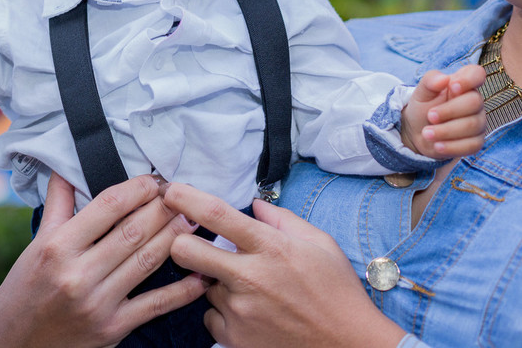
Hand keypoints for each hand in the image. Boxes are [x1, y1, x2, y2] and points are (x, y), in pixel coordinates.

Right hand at [0, 173, 204, 347]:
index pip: (107, 206)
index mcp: (57, 246)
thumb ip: (58, 205)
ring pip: (147, 261)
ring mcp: (98, 303)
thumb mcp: (36, 244)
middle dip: (163, 208)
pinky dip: (182, 290)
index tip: (153, 180)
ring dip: (176, 237)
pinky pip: (155, 305)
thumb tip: (65, 169)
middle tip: (181, 194)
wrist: (15, 343)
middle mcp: (78, 273)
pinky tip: (200, 275)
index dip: (136, 189)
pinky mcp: (112, 328)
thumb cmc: (24, 289)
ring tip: (192, 220)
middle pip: (133, 231)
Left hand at [165, 183, 405, 347]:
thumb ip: (281, 219)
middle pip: (184, 251)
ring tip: (248, 287)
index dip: (186, 198)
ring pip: (201, 285)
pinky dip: (222, 311)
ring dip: (215, 281)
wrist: (351, 346)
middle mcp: (250, 278)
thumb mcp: (319, 244)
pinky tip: (248, 310)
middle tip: (195, 243)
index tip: (169, 190)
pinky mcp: (235, 338)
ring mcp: (240, 310)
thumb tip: (255, 204)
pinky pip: (210, 316)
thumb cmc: (337, 292)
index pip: (216, 215)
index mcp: (270, 247)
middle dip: (181, 242)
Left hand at [400, 64, 486, 156]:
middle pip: (474, 102)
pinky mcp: (476, 142)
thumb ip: (430, 81)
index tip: (453, 86)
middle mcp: (475, 102)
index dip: (469, 79)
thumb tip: (443, 79)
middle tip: (429, 116)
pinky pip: (471, 145)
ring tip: (426, 133)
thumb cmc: (423, 107)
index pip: (477, 74)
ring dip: (446, 131)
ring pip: (472, 126)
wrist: (417, 132)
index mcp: (462, 84)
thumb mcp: (421, 92)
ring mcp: (478, 122)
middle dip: (448, 110)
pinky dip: (451, 146)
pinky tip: (437, 145)